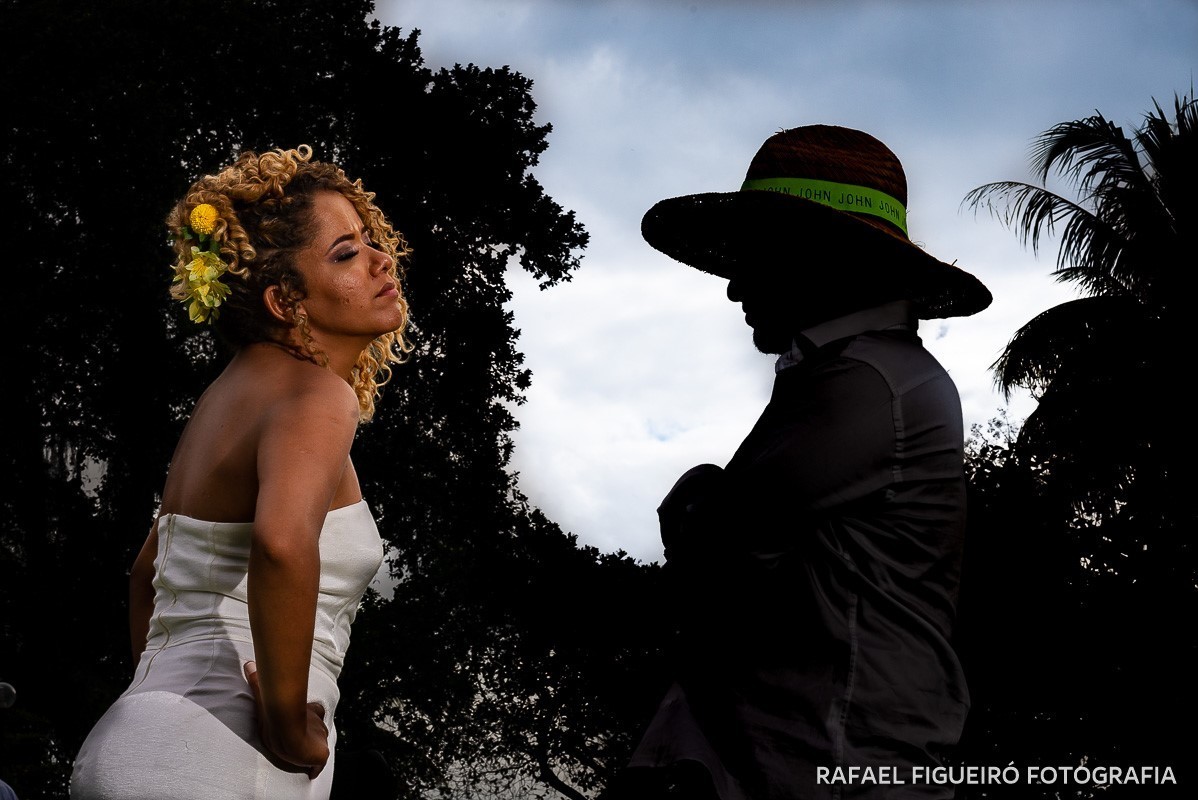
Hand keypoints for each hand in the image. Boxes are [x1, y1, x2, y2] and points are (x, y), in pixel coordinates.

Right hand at [243, 660, 329, 778]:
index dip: (313, 713)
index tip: (306, 716)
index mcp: (306, 712)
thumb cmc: (277, 714)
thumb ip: (258, 681)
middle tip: (303, 736)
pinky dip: (315, 766)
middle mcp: (315, 725)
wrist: (288, 732)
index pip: (316, 710)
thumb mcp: (265, 696)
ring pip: (320, 743)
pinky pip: (318, 763)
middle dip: (312, 730)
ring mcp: (318, 739)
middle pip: (319, 727)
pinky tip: (311, 769)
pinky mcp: (320, 755)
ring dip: (313, 746)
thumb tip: (248, 663)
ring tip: (303, 751)